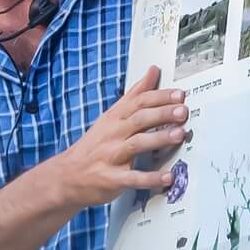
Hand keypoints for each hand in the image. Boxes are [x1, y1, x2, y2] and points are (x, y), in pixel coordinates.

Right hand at [45, 66, 188, 208]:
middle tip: (182, 111)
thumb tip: (154, 71)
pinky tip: (167, 177)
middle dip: (161, 114)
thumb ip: (134, 95)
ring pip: (136, 144)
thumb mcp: (111, 117)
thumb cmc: (94, 145)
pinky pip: (133, 178)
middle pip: (138, 120)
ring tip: (179, 135)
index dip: (159, 97)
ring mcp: (111, 156)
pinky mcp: (112, 179)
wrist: (67, 175)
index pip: (138, 102)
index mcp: (114, 118)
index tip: (179, 94)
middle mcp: (113, 134)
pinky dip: (150, 178)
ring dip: (158, 139)